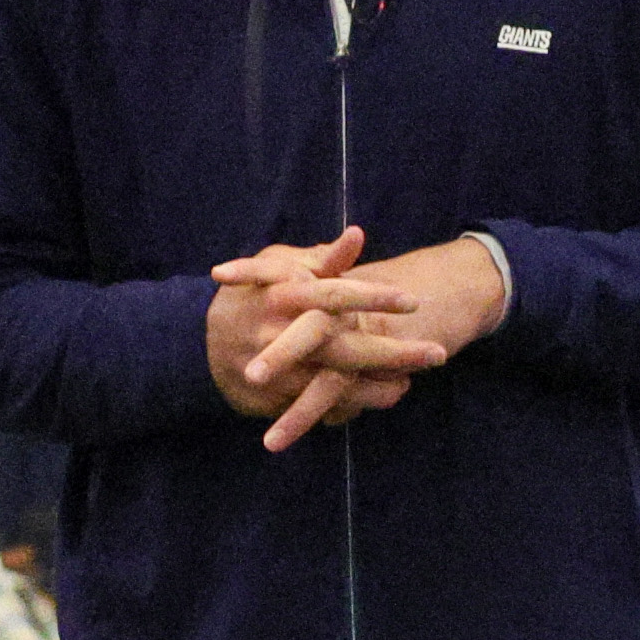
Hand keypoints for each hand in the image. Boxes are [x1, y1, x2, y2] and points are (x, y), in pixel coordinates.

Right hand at [210, 223, 496, 451]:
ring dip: (379, 387)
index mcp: (285, 291)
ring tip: (411, 384)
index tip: (413, 302)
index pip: (336, 293)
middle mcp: (281, 331)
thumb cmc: (253, 297)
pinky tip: (384, 396)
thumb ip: (323, 259)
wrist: (201, 345)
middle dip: (392, 354)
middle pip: (345, 346)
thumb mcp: (279, 266)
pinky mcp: (276, 397)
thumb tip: (357, 235)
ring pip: (338, 383)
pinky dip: (354, 403)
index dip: (375, 298)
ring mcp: (279, 369)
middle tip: (438, 354)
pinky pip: (322, 405)